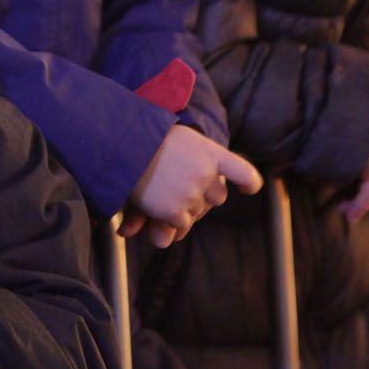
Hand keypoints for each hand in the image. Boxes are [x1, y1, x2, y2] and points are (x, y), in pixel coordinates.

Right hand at [125, 126, 261, 248]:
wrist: (120, 142)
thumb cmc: (146, 140)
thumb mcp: (177, 145)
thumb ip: (188, 177)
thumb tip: (174, 228)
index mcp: (211, 152)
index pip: (242, 173)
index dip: (247, 183)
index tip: (247, 189)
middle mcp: (206, 174)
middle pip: (217, 197)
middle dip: (201, 197)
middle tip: (175, 183)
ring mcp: (192, 194)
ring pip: (196, 213)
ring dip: (181, 209)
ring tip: (159, 191)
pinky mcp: (176, 212)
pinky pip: (180, 226)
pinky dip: (168, 221)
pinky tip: (152, 205)